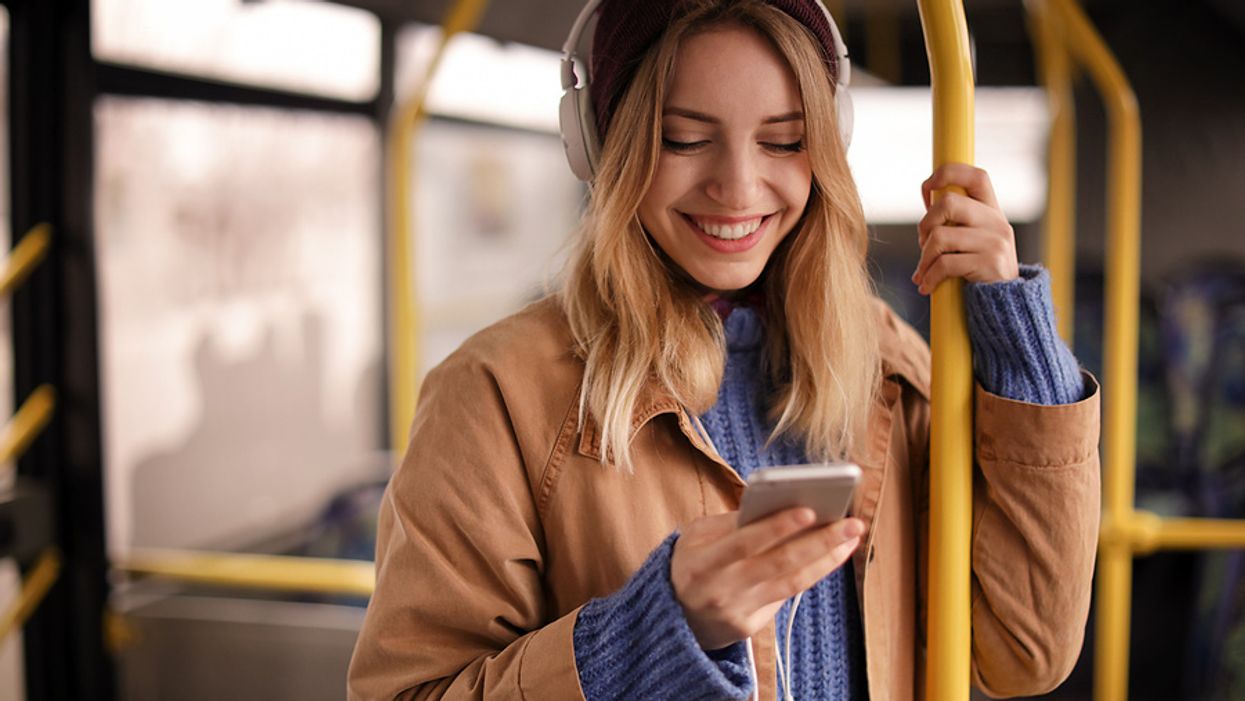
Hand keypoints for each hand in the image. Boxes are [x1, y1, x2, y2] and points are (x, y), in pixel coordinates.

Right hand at [670, 507, 864, 650]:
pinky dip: (810, 574)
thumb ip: (729, 523)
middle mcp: (721, 590)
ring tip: (850, 537)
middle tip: (850, 523)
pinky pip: (785, 596)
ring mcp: (738, 612)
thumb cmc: (690, 565)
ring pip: (791, 583)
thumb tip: (775, 504)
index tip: (809, 510)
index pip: (744, 542)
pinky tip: (830, 556)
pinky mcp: (750, 627)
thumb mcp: (695, 538)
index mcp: (701, 563)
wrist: (673, 619)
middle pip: (778, 564)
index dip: (776, 527)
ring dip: (826, 559)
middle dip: (819, 541)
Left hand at [912, 163, 1018, 294]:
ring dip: (924, 257)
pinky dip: (929, 276)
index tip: (927, 189)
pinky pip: (945, 263)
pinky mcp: (989, 263)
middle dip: (925, 224)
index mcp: (993, 211)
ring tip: (924, 271)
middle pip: (947, 202)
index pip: (976, 175)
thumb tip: (929, 200)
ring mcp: (995, 241)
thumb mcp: (975, 240)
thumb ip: (959, 220)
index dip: (948, 173)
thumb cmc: (980, 272)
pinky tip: (926, 286)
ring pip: (940, 236)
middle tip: (924, 244)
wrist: (1006, 306)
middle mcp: (997, 222)